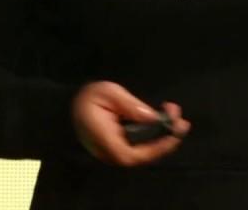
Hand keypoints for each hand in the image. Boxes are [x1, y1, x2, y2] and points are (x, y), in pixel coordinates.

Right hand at [71, 81, 190, 165]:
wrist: (66, 106)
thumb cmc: (86, 98)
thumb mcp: (107, 93)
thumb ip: (129, 105)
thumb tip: (152, 117)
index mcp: (107, 143)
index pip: (136, 154)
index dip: (158, 146)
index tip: (174, 130)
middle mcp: (113, 153)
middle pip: (145, 154)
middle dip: (167, 138)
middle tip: (180, 119)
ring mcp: (116, 152)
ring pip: (145, 150)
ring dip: (163, 134)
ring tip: (174, 113)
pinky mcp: (120, 147)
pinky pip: (141, 145)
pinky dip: (155, 133)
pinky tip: (163, 117)